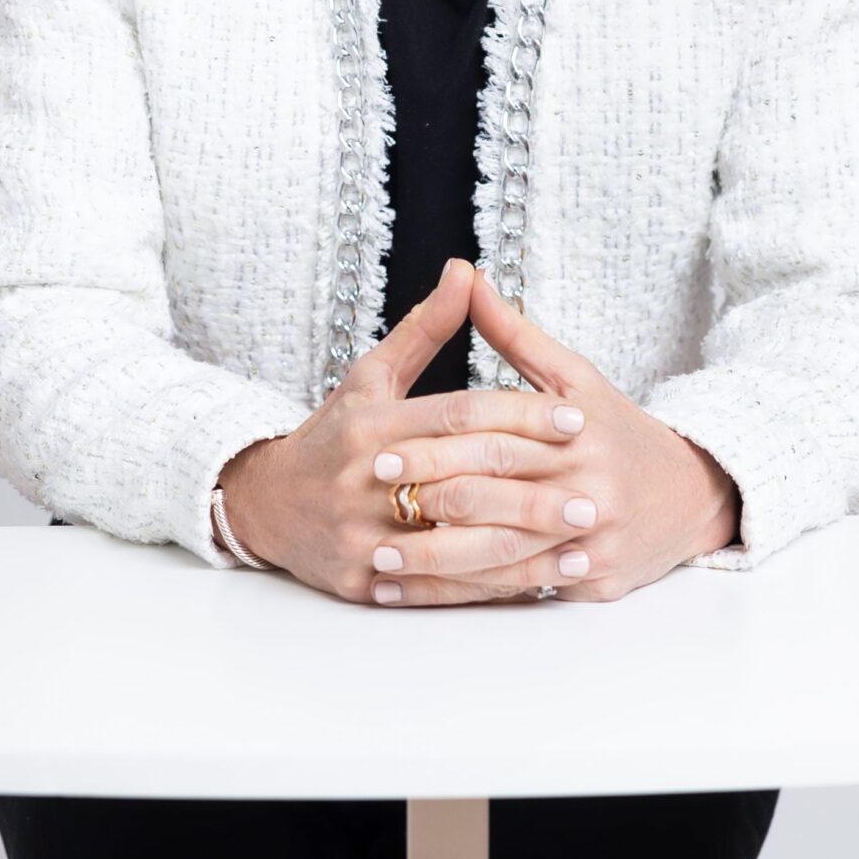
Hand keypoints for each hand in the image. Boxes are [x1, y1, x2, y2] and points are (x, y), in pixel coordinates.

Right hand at [216, 260, 595, 604]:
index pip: (459, 416)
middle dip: (534, 492)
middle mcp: (364, 480)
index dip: (521, 415)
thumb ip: (424, 329)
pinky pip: (437, 588)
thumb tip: (465, 270)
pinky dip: (492, 586)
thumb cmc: (333, 434)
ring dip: (525, 549)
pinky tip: (541, 582)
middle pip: (463, 484)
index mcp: (372, 425)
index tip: (576, 418)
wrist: (264, 503)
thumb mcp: (371, 376)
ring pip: (456, 545)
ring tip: (582, 540)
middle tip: (595, 492)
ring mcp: (360, 536)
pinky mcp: (360, 581)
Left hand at [361, 261, 741, 605]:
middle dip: (428, 499)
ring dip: (436, 561)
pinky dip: (464, 595)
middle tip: (372, 502)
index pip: (495, 435)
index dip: (435, 444)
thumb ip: (515, 334)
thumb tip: (465, 276)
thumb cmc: (619, 431)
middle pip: (494, 494)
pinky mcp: (593, 580)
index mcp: (577, 430)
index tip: (382, 450)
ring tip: (381, 558)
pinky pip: (519, 590)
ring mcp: (592, 539)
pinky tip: (417, 593)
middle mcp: (586, 486)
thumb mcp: (575, 376)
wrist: (693, 495)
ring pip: (501, 552)